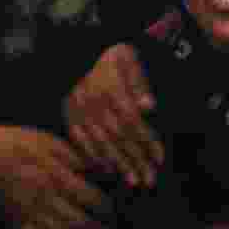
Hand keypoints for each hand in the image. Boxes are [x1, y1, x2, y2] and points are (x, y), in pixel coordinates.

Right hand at [0, 124, 113, 228]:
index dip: (110, 211)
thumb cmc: (16, 143)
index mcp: (56, 176)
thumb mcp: (50, 142)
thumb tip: (104, 173)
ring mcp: (29, 213)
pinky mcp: (16, 222)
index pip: (94, 201)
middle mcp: (45, 198)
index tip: (118, 214)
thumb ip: (78, 159)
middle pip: (83, 224)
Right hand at [64, 43, 163, 187]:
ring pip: (101, 141)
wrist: (83, 47)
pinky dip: (94, 156)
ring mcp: (79, 109)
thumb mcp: (130, 59)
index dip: (147, 141)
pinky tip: (107, 170)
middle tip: (150, 179)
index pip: (132, 120)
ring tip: (133, 181)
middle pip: (118, 136)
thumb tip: (149, 106)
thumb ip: (139, 83)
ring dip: (118, 164)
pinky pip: (80, 140)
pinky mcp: (69, 113)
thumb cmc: (114, 55)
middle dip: (135, 159)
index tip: (160, 159)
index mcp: (111, 87)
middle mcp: (94, 100)